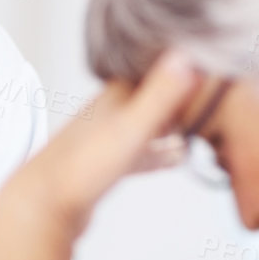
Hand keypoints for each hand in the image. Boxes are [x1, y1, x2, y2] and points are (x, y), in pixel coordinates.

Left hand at [0, 51, 200, 239]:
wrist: (43, 207)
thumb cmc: (84, 167)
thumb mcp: (131, 127)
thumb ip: (161, 94)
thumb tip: (188, 52)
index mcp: (114, 97)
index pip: (153, 71)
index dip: (182, 66)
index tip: (211, 65)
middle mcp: (108, 113)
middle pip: (152, 98)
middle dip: (181, 97)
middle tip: (215, 98)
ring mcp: (104, 140)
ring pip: (145, 127)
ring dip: (172, 128)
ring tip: (203, 130)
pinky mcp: (102, 168)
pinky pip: (138, 156)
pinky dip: (159, 155)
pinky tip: (177, 160)